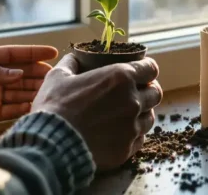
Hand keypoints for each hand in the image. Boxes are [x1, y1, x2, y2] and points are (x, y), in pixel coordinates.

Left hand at [0, 45, 57, 131]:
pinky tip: (35, 106)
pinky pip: (12, 109)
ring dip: (33, 91)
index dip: (34, 53)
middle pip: (22, 74)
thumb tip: (18, 74)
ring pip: (20, 92)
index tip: (52, 53)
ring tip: (49, 92)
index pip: (16, 54)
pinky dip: (23, 108)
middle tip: (54, 77)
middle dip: (38, 74)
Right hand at [32, 54, 162, 169]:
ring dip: (142, 114)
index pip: (151, 69)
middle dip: (148, 91)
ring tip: (127, 114)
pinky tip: (120, 133)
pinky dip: (133, 134)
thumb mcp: (58, 76)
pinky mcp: (127, 149)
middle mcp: (133, 101)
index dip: (147, 69)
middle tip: (135, 93)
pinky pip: (139, 139)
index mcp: (120, 77)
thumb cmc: (55, 107)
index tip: (141, 72)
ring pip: (150, 118)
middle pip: (155, 93)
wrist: (52, 145)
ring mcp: (132, 127)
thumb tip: (75, 58)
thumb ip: (72, 63)